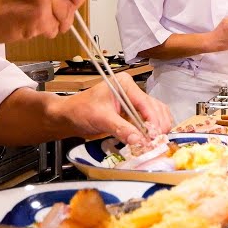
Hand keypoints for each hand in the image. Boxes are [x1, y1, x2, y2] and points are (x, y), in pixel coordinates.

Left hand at [55, 73, 171, 148]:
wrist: (70, 116)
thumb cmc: (80, 110)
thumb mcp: (100, 118)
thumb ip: (120, 128)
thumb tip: (138, 140)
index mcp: (125, 84)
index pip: (145, 102)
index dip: (152, 119)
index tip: (155, 135)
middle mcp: (132, 91)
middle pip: (155, 108)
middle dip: (157, 125)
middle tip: (157, 142)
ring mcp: (134, 103)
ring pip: (156, 114)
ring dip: (158, 129)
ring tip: (156, 143)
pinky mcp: (133, 114)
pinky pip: (149, 121)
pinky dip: (152, 131)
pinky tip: (152, 140)